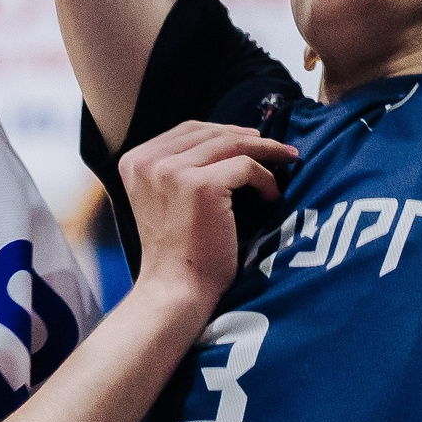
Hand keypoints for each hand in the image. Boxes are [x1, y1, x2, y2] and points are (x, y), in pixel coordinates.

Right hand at [119, 122, 296, 317]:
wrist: (175, 290)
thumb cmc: (178, 251)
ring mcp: (173, 171)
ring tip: (286, 159)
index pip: (187, 131)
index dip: (223, 131)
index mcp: (135, 160)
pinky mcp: (201, 186)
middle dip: (247, 136)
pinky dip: (266, 178)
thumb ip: (180, 166)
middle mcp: (149, 160)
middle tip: (277, 147)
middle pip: (209, 132)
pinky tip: (272, 195)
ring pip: (231, 145)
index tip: (251, 138)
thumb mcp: (165, 197)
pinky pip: (245, 167)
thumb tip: (228, 139)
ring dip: (265, 151)